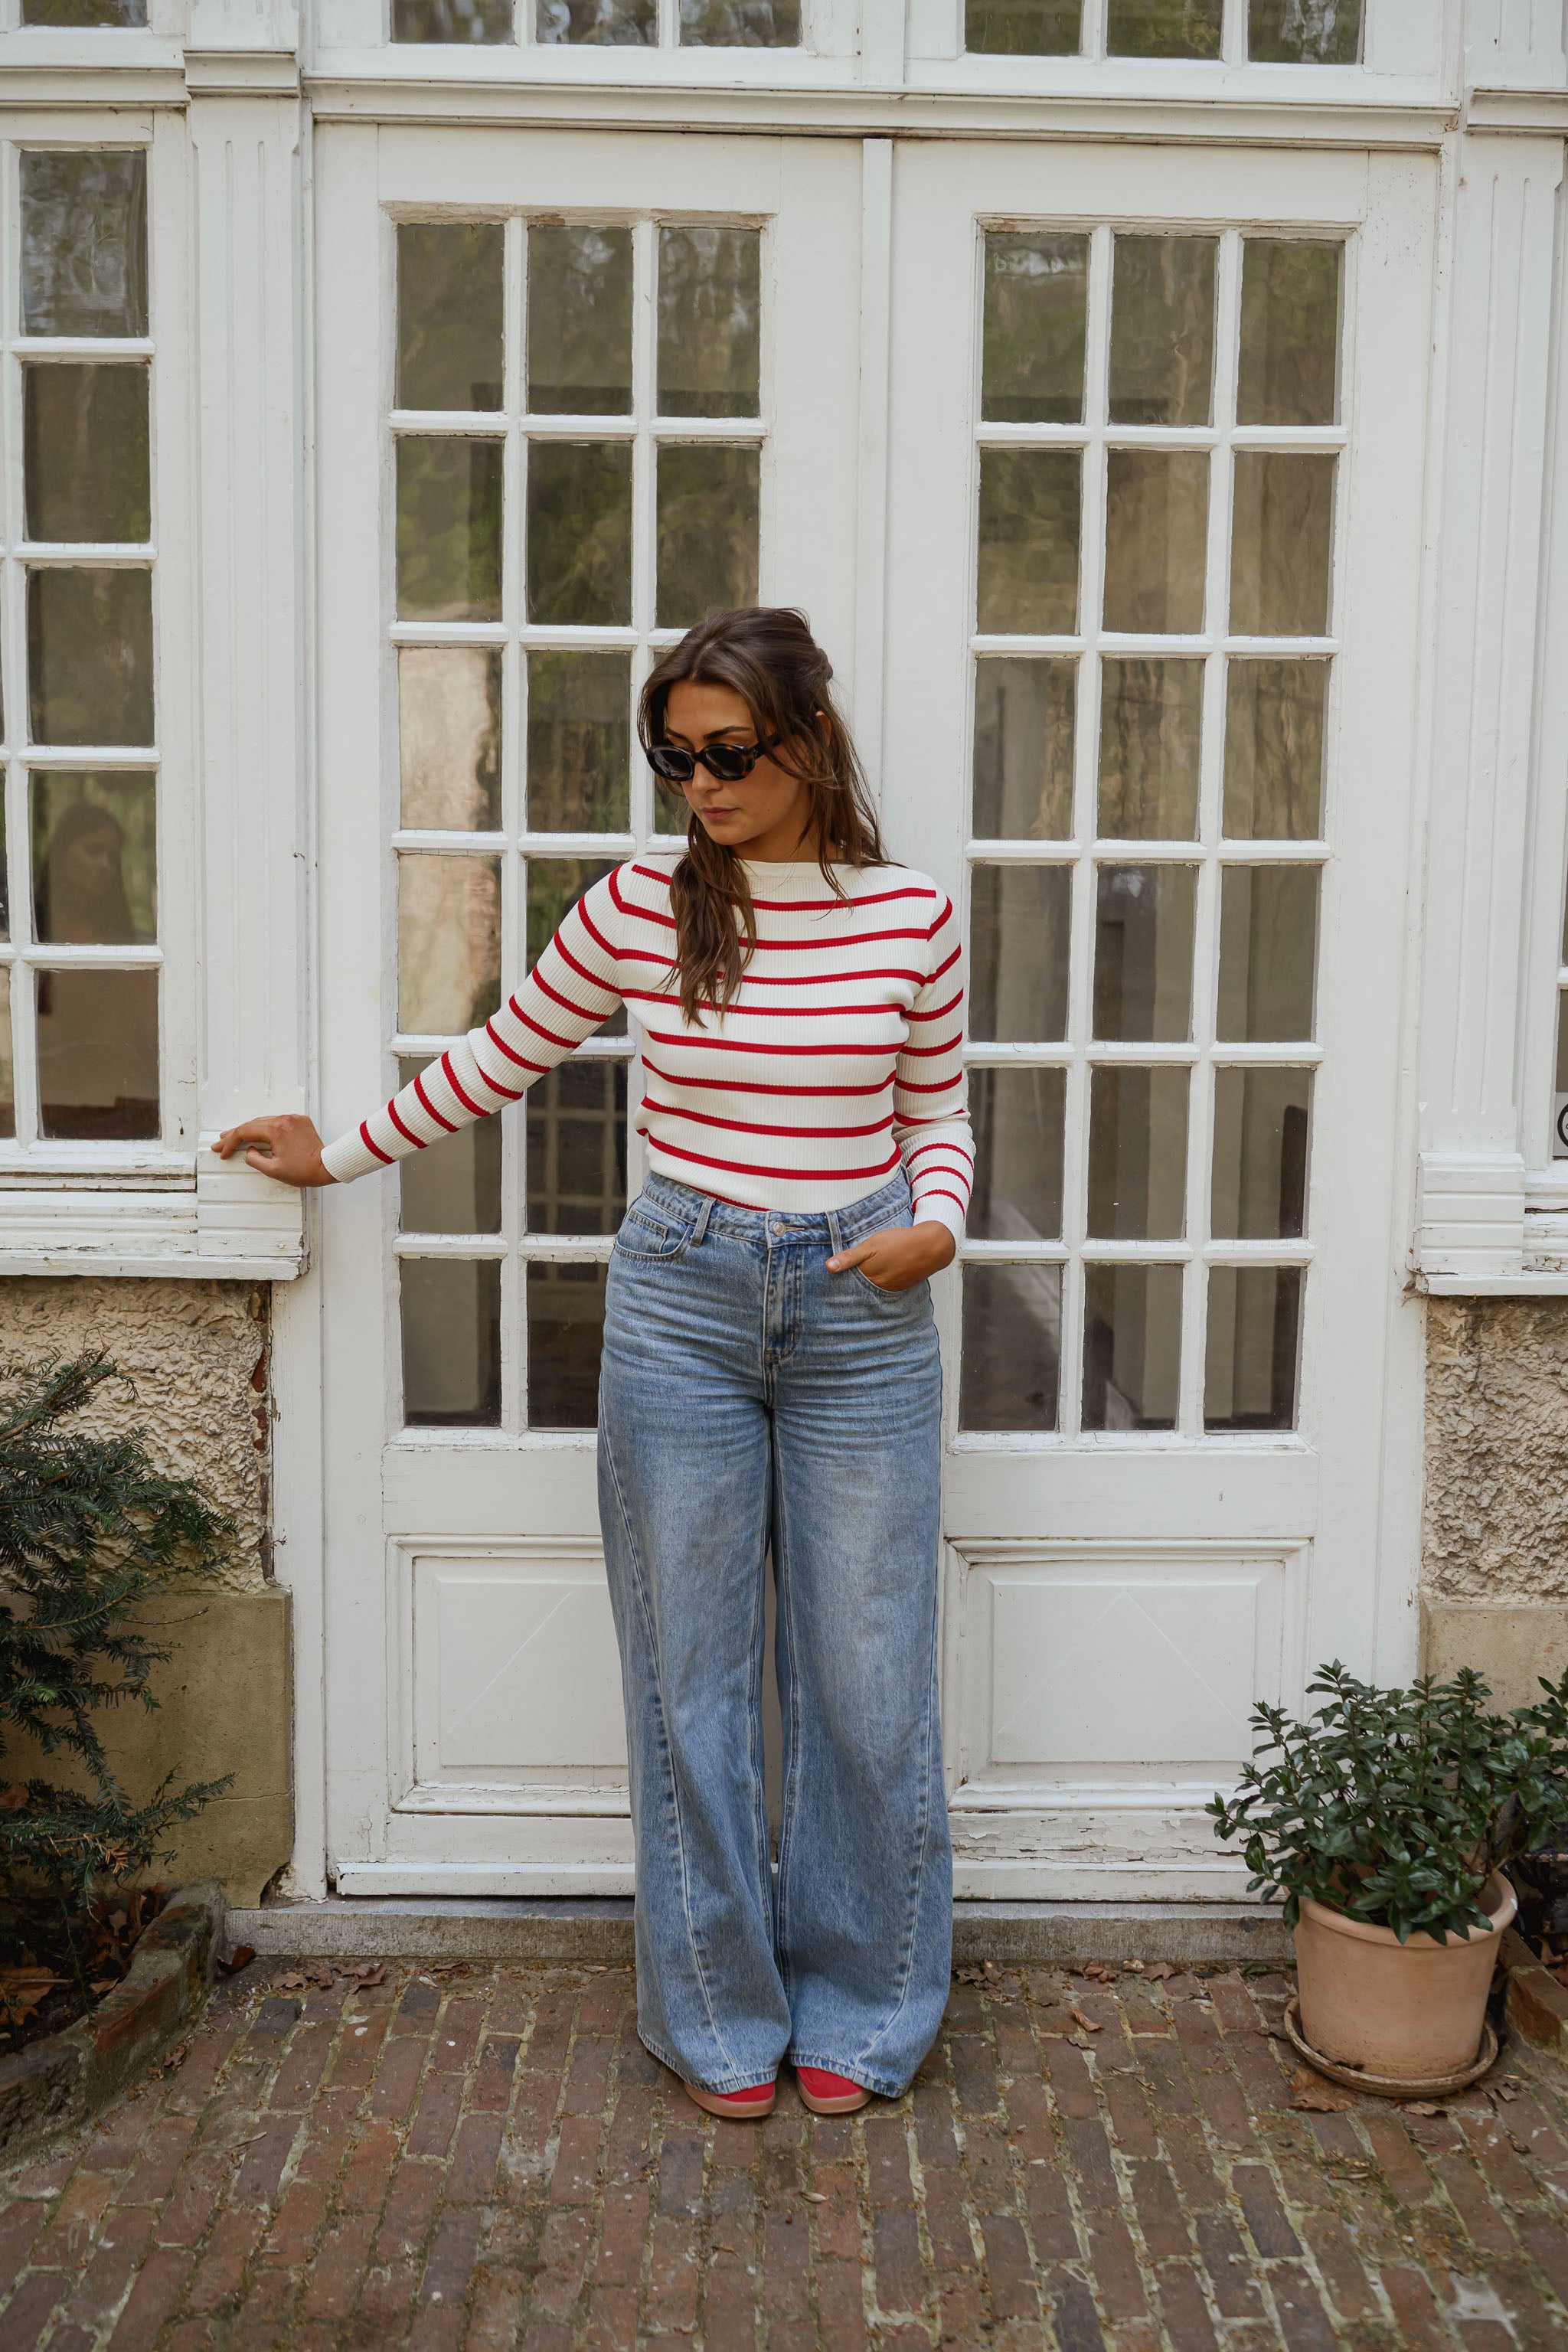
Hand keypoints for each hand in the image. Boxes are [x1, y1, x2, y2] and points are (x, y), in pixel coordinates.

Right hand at [212, 1114, 334, 1188]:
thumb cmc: (304, 1170)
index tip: (223, 1151)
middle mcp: (283, 1120)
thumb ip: (255, 1160)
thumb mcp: (273, 1170)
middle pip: (252, 1125)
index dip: (230, 1142)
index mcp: (275, 1130)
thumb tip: (248, 1151)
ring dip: (249, 1130)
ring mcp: (292, 1119)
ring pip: (264, 1122)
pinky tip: (257, 1133)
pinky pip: (277, 1122)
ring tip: (235, 1137)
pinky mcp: (299, 1121)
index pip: (244, 1132)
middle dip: (234, 1135)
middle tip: (221, 1143)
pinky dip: (265, 1128)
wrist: (327, 1166)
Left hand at [826, 1221, 955, 1292]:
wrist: (930, 1246)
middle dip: (848, 1288)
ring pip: (871, 1290)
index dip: (837, 1283)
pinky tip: (875, 1280)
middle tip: (836, 1289)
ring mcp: (890, 1287)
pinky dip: (877, 1286)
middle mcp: (878, 1285)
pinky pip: (883, 1289)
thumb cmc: (899, 1242)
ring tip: (853, 1285)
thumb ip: (849, 1257)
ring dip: (863, 1288)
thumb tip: (828, 1267)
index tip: (826, 1285)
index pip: (846, 1283)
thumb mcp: (871, 1245)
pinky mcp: (899, 1286)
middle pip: (858, 1289)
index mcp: (868, 1275)